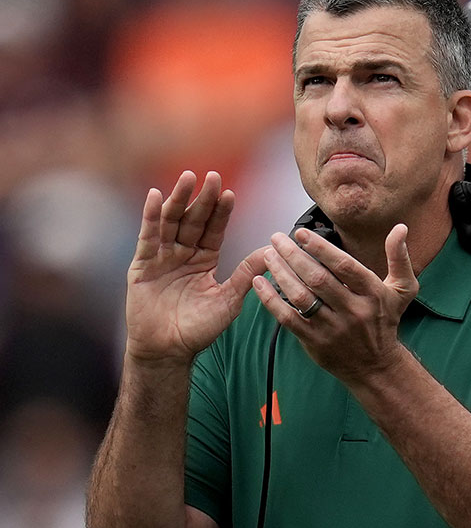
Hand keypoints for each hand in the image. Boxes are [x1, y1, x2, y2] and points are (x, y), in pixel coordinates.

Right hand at [125, 171, 264, 364]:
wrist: (168, 350)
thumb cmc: (198, 329)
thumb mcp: (229, 300)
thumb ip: (247, 275)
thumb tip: (272, 253)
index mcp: (204, 260)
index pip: (214, 230)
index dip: (221, 212)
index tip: (230, 193)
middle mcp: (183, 254)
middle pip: (193, 220)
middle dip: (203, 199)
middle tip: (212, 176)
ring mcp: (161, 258)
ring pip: (171, 222)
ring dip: (178, 200)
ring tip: (187, 178)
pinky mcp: (142, 265)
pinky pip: (147, 237)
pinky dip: (150, 216)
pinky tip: (154, 196)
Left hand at [252, 223, 419, 383]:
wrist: (376, 366)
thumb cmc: (385, 321)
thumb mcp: (403, 290)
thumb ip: (399, 258)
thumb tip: (400, 228)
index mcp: (373, 294)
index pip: (344, 266)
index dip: (321, 248)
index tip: (301, 233)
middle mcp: (353, 311)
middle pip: (318, 279)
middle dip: (293, 256)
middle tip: (276, 239)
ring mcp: (333, 328)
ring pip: (301, 297)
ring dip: (281, 274)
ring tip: (268, 256)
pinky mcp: (315, 342)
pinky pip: (288, 318)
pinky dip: (271, 300)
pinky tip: (260, 284)